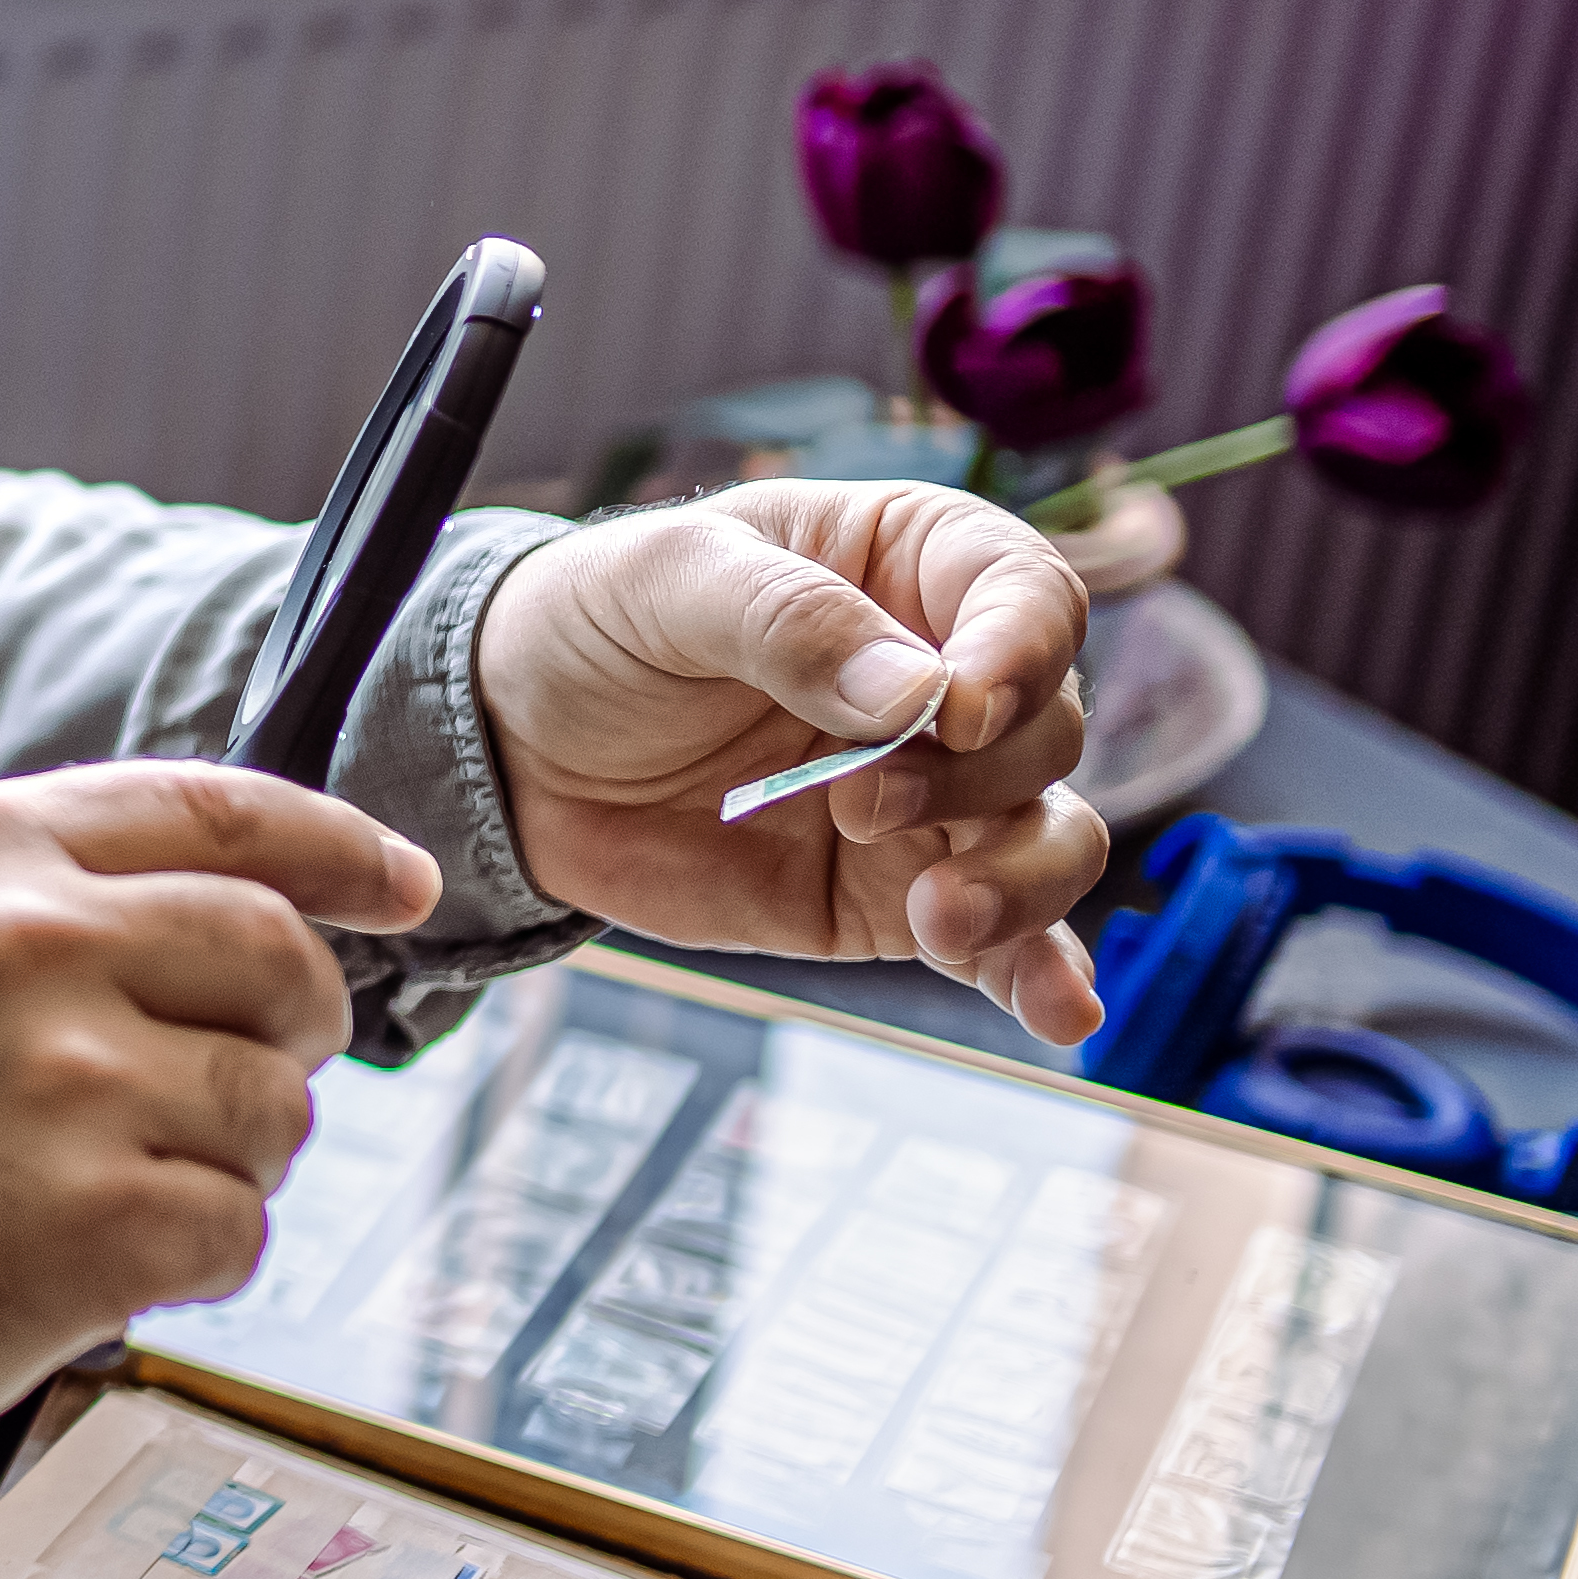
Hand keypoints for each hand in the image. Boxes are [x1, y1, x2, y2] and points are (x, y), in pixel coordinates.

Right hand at [0, 764, 442, 1403]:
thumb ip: (52, 873)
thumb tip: (259, 876)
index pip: (219, 811)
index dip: (337, 844)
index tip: (399, 883)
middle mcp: (30, 948)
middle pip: (278, 956)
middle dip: (289, 1020)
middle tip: (232, 1065)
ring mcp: (70, 1088)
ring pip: (274, 1105)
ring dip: (223, 1151)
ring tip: (103, 1171)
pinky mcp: (101, 1224)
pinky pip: (240, 1226)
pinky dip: (191, 1253)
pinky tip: (96, 1250)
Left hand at [471, 481, 1110, 1042]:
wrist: (516, 747)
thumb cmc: (598, 624)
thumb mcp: (670, 582)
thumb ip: (790, 624)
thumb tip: (919, 697)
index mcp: (914, 565)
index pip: (1029, 596)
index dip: (1020, 652)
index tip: (962, 706)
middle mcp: (951, 682)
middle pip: (1046, 729)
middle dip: (978, 776)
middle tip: (858, 800)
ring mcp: (936, 799)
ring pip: (1050, 838)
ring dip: (1021, 884)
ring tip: (940, 916)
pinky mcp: (899, 896)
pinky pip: (1002, 941)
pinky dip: (1038, 975)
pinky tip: (1061, 1013)